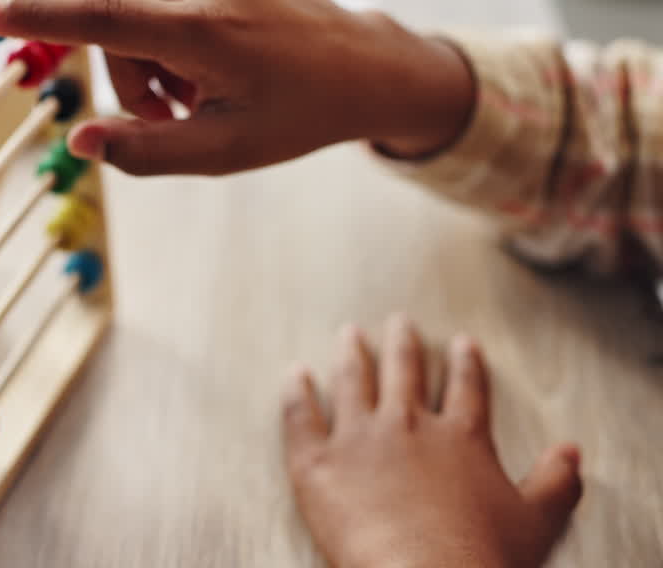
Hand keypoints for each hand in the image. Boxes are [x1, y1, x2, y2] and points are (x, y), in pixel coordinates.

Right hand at [0, 0, 475, 175]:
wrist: (365, 65)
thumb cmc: (296, 116)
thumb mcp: (224, 153)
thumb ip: (145, 152)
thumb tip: (77, 140)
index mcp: (208, 31)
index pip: (104, 18)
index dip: (39, 18)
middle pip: (118, 32)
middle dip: (133, 79)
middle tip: (178, 113)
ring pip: (140, 13)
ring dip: (155, 57)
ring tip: (204, 86)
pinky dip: (176, 30)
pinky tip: (219, 53)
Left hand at [282, 317, 581, 567]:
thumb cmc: (481, 557)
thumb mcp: (537, 521)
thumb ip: (556, 482)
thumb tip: (572, 453)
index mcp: (460, 437)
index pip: (466, 388)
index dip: (465, 364)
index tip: (462, 343)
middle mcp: (408, 425)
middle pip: (404, 372)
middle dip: (402, 344)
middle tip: (399, 322)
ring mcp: (358, 438)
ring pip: (351, 382)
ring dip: (350, 355)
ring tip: (348, 335)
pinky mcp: (316, 461)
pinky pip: (299, 416)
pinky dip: (295, 392)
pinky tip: (294, 375)